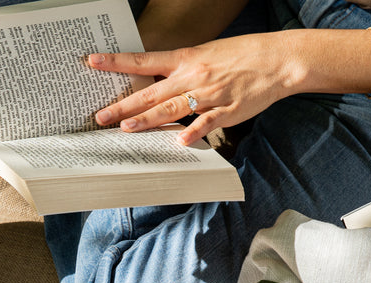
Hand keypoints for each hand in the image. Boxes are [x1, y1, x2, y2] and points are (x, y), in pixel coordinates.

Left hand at [88, 33, 293, 145]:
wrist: (277, 59)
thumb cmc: (241, 55)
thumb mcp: (205, 54)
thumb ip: (179, 69)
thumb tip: (152, 79)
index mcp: (186, 59)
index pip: (144, 60)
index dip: (117, 62)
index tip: (93, 62)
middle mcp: (193, 76)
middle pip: (151, 92)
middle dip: (123, 105)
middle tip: (100, 116)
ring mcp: (209, 95)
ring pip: (173, 109)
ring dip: (148, 119)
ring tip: (126, 128)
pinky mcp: (227, 112)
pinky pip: (207, 124)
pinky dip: (193, 132)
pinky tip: (179, 141)